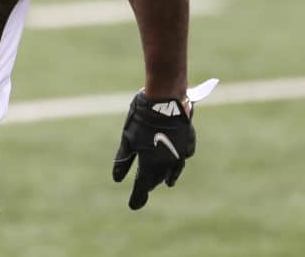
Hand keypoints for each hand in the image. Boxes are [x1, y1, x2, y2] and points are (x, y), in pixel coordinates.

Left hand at [112, 91, 195, 209]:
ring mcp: (180, 153)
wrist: (165, 99)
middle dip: (150, 184)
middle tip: (144, 189)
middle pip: (157, 179)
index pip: (142, 187)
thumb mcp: (128, 139)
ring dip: (167, 176)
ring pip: (173, 170)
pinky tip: (177, 159)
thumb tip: (116, 179)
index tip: (133, 206)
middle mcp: (167, 163)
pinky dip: (178, 160)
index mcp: (150, 164)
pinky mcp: (188, 142)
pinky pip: (183, 156)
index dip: (137, 197)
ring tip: (166, 182)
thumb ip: (123, 160)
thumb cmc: (142, 118)